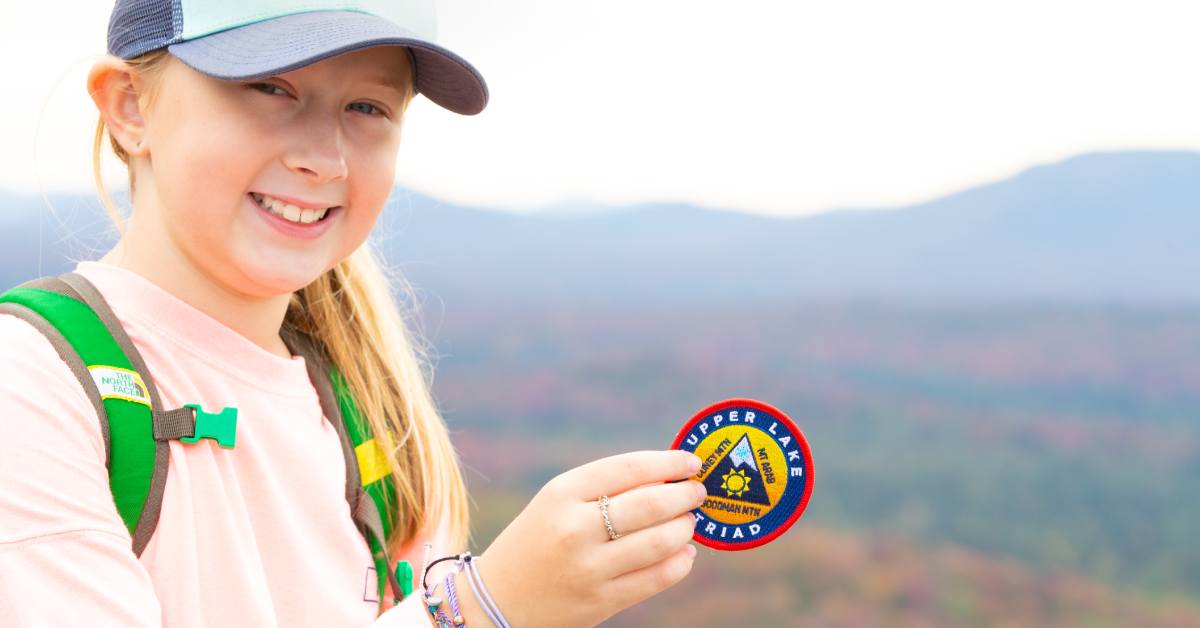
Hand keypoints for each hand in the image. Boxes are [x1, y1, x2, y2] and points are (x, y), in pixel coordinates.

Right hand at [469, 450, 706, 627]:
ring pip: (659, 542)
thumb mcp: (557, 503)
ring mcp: (588, 568)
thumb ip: (606, 489)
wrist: (496, 600)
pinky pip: (655, 579)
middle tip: (697, 493)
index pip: (628, 468)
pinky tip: (684, 554)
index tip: (691, 462)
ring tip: (689, 523)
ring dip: (685, 528)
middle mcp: (574, 528)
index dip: (668, 463)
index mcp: (561, 493)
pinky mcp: (600, 602)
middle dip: (684, 496)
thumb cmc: (537, 540)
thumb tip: (667, 477)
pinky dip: (680, 563)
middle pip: (650, 504)